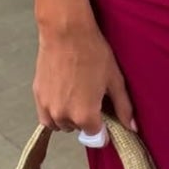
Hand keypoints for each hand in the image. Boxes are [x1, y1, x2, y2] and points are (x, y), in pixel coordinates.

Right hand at [33, 20, 136, 138]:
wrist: (66, 31)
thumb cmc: (94, 54)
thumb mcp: (114, 80)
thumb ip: (123, 107)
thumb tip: (131, 128)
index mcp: (85, 116)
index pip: (95, 136)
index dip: (103, 126)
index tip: (105, 113)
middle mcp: (63, 116)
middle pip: (78, 129)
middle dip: (85, 118)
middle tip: (91, 96)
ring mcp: (47, 107)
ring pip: (61, 124)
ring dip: (68, 117)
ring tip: (76, 94)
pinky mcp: (37, 96)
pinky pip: (46, 116)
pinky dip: (54, 111)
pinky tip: (63, 94)